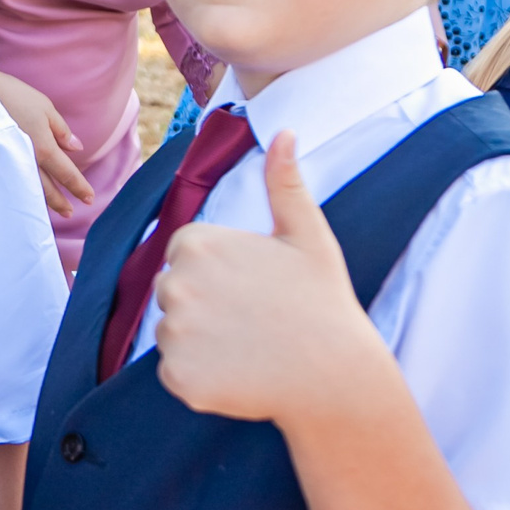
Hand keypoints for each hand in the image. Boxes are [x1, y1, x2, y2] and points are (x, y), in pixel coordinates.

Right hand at [0, 63, 92, 217]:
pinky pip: (16, 181)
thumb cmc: (13, 95)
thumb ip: (61, 130)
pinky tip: (27, 194)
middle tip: (70, 212)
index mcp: (44, 147)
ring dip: (43, 201)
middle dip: (61, 202)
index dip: (79, 187)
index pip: (67, 174)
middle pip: (48, 189)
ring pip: (30, 189)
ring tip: (53, 208)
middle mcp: (28, 160)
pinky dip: (25, 191)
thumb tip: (77, 148)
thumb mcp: (44, 107)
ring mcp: (11, 162)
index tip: (89, 199)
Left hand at [154, 132, 387, 424]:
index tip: (253, 287)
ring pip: (173, 333)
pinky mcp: (178, 377)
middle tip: (253, 318)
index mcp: (196, 242)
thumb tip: (284, 131)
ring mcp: (174, 333)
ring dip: (201, 342)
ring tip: (249, 346)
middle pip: (173, 293)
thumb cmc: (322, 300)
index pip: (184, 255)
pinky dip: (201, 377)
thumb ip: (284, 182)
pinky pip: (176, 372)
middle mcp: (175, 284)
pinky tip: (240, 375)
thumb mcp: (307, 233)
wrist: (336, 375)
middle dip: (204, 305)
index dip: (219, 273)